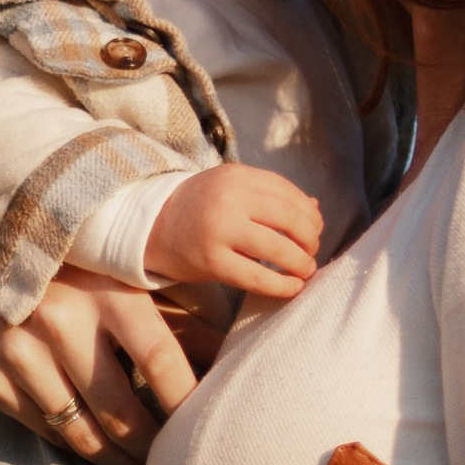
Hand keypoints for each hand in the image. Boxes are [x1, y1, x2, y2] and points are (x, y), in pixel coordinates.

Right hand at [0, 244, 192, 464]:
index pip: (161, 360)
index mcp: (106, 291)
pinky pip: (48, 432)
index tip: (203, 430)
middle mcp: (61, 321)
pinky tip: (98, 450)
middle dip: (153, 450)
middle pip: (123, 413)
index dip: (186, 404)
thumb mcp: (119, 280)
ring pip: (84, 435)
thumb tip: (232, 358)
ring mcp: (20, 352)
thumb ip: (176, 316)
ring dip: (119, 463)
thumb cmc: (68, 276)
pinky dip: (78, 446)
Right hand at [142, 163, 322, 298]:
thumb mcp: (230, 188)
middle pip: (291, 219)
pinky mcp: (212, 262)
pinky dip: (282, 285)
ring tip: (305, 270)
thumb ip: (270, 195)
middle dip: (311, 239)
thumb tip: (316, 208)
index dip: (310, 214)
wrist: (149, 226)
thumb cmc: (197, 208)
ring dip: (302, 263)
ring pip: (279, 249)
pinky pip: (258, 277)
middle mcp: (229, 199)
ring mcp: (219, 230)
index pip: (290, 193)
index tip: (314, 229)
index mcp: (237, 176)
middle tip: (311, 251)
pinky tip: (292, 288)